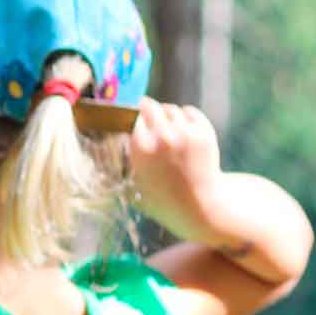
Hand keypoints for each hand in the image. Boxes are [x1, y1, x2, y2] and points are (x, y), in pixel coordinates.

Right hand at [129, 98, 223, 242]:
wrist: (201, 208)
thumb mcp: (133, 182)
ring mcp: (186, 133)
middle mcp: (164, 137)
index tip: (126, 115)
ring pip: (170, 109)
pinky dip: (184, 117)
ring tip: (165, 129)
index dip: (127, 114)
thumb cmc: (163, 200)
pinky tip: (182, 130)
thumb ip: (123, 157)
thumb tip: (111, 137)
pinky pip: (190, 112)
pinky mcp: (205, 133)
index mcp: (142, 148)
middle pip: (149, 106)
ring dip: (165, 115)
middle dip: (145, 110)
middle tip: (144, 116)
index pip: (130, 115)